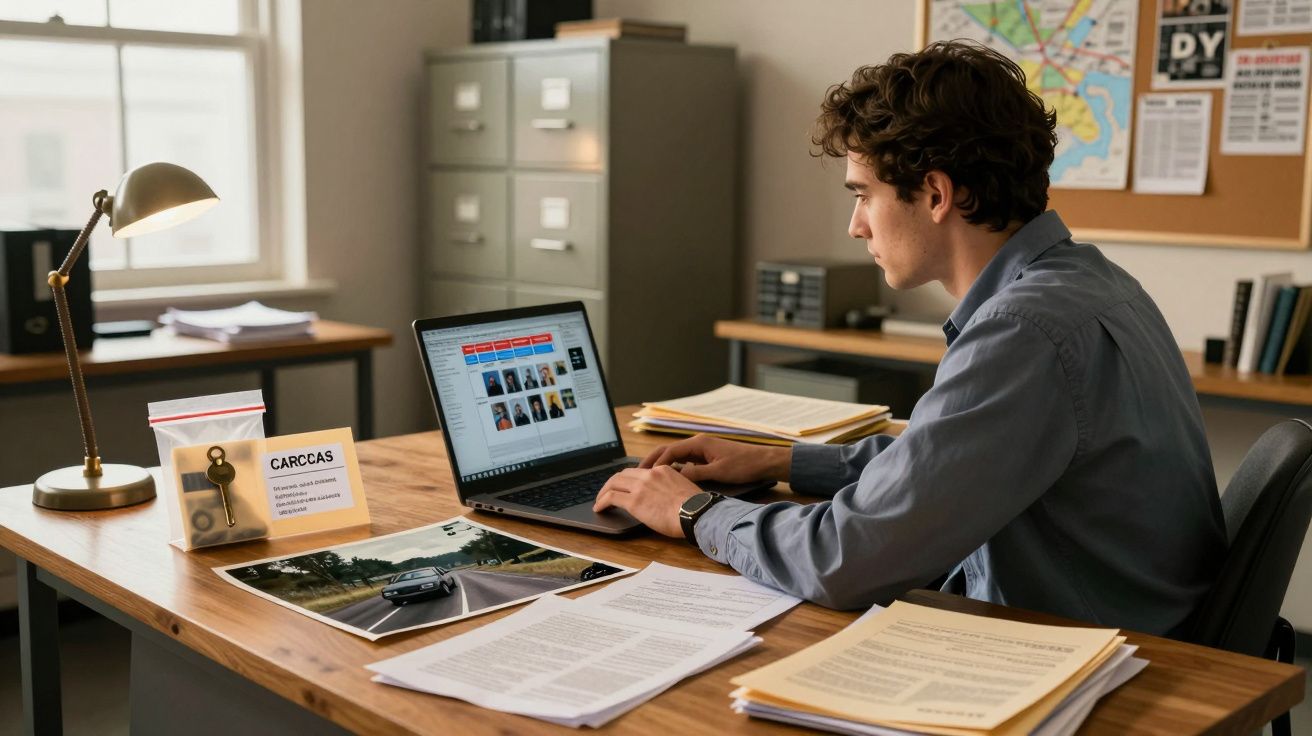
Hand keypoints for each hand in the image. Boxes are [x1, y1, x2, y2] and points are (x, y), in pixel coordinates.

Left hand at [593, 466, 699, 536]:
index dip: (628, 478)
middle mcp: (649, 474)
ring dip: (604, 492)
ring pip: (613, 483)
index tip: (624, 485)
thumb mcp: (683, 488)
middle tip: (608, 491)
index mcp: (662, 470)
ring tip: (600, 501)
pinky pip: (611, 497)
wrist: (696, 513)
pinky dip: (602, 502)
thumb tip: (665, 497)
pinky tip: (599, 508)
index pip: (638, 470)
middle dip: (612, 483)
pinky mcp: (634, 501)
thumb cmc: (696, 507)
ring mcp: (640, 487)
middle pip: (622, 474)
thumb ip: (671, 487)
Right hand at [640, 434, 790, 483]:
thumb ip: (695, 474)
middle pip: (668, 451)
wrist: (763, 461)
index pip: (669, 451)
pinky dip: (674, 468)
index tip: (642, 474)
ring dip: (662, 465)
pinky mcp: (707, 456)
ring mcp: (702, 449)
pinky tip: (669, 478)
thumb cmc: (744, 465)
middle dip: (652, 461)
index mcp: (699, 443)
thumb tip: (674, 478)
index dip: (654, 463)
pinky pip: (685, 461)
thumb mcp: (718, 472)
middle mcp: (698, 443)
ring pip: (676, 456)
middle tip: (637, 473)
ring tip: (648, 477)